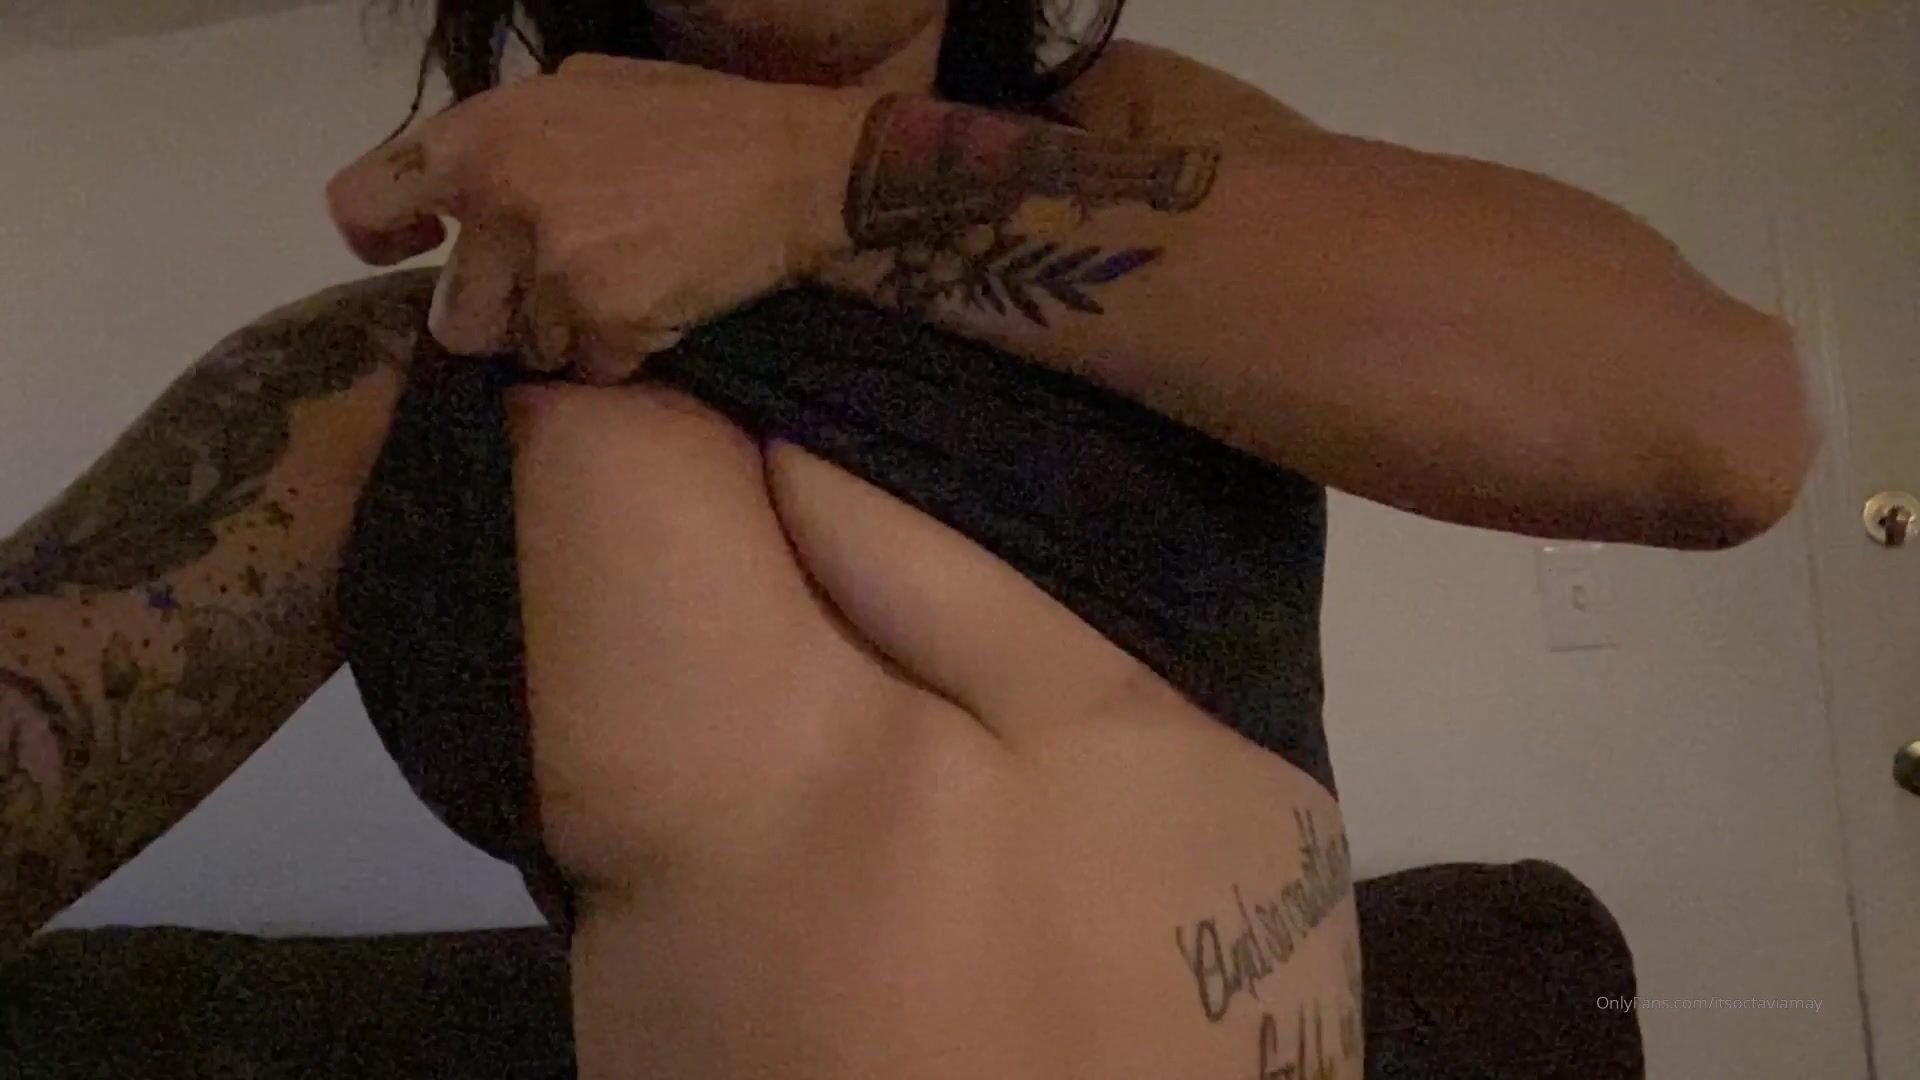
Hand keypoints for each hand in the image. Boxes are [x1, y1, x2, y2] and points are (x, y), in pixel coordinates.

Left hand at [324, 55, 881, 383]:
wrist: (799, 166)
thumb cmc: (700, 119)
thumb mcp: (587, 88)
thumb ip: (512, 136)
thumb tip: (472, 182)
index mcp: (482, 136)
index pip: (364, 202)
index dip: (380, 242)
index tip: (414, 255)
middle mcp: (503, 203)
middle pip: (459, 318)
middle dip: (506, 317)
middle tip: (562, 293)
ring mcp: (554, 268)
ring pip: (530, 351)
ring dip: (572, 338)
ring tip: (629, 289)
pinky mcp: (608, 321)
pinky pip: (594, 369)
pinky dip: (626, 354)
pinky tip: (664, 307)